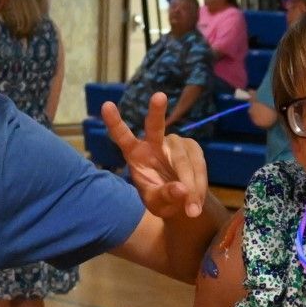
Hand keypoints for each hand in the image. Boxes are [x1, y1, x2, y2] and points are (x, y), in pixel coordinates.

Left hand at [103, 95, 209, 219]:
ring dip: (191, 185)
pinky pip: (199, 165)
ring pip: (183, 160)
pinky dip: (200, 184)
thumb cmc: (160, 198)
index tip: (106, 105)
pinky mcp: (192, 147)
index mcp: (135, 154)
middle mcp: (154, 143)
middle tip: (159, 96)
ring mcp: (174, 143)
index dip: (115, 122)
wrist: (181, 200)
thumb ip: (165, 196)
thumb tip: (182, 189)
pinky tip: (196, 201)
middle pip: (155, 126)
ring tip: (191, 210)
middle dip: (156, 111)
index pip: (123, 137)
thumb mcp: (157, 204)